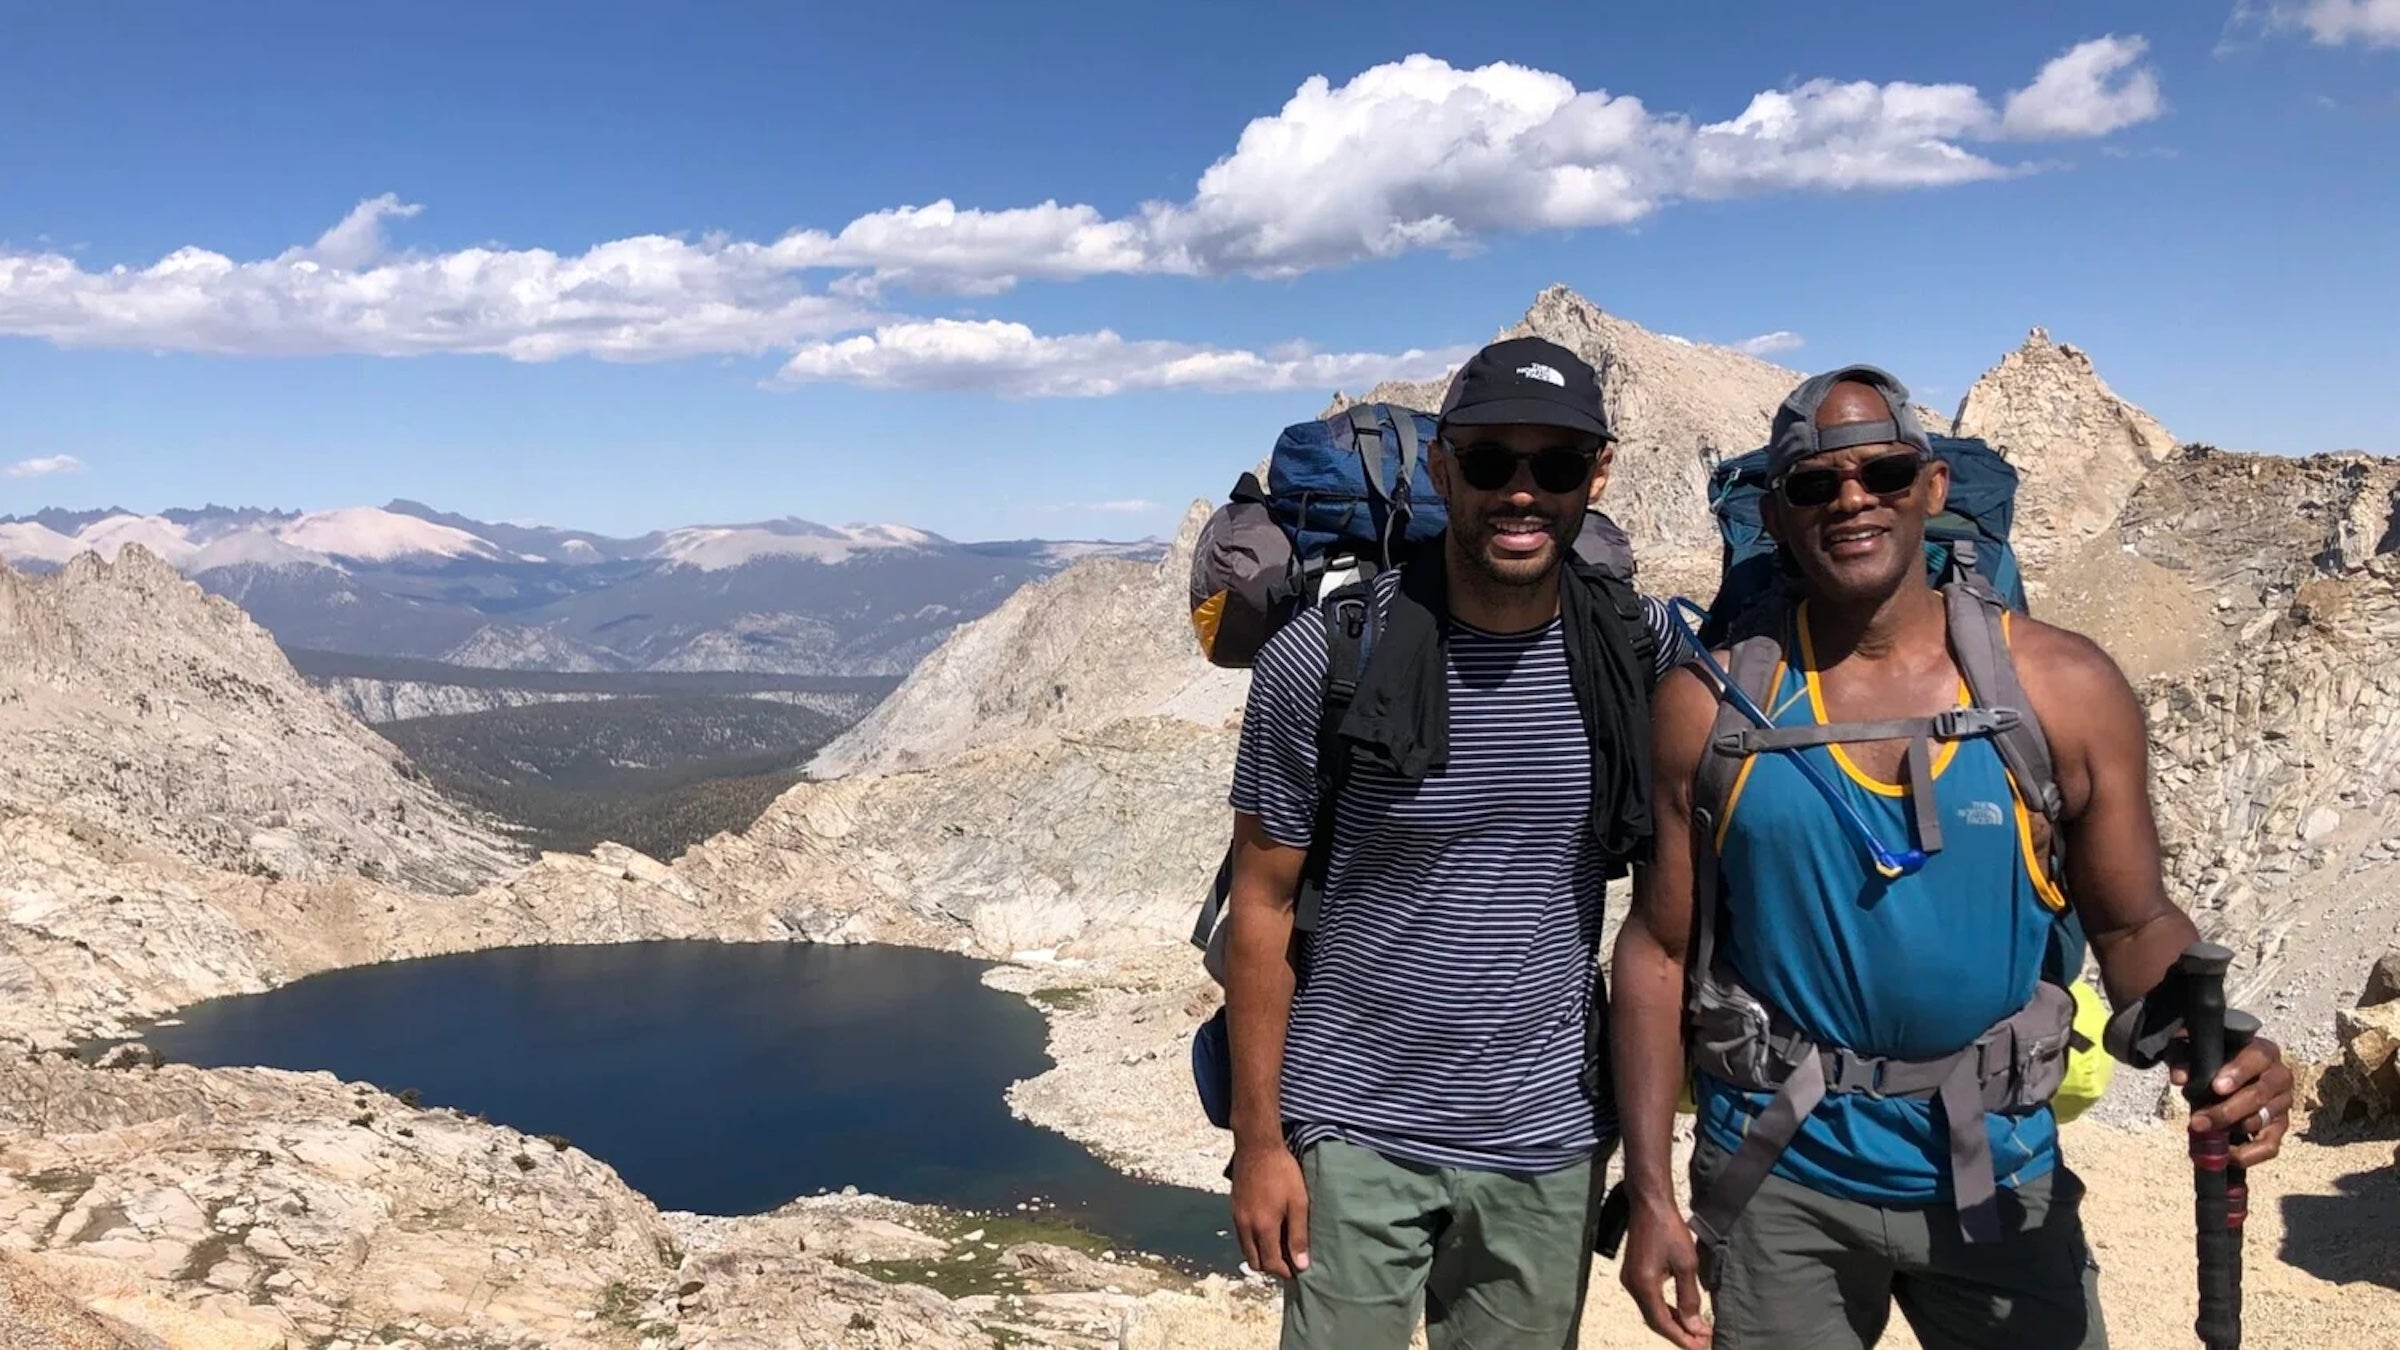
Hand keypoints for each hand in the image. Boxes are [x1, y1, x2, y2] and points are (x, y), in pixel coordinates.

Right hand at [1230, 1143, 1309, 1279]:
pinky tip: (1266, 1230)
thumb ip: (1298, 1236)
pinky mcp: (1233, 1208)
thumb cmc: (1282, 1172)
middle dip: (1270, 1267)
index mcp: (1263, 1228)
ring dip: (1260, 1254)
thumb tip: (1301, 1264)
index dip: (1284, 1272)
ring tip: (1278, 1247)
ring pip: (1246, 1249)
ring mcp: (1237, 1217)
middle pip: (1254, 1261)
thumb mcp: (1298, 1203)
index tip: (1296, 1271)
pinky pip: (1241, 1235)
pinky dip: (1252, 1241)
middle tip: (1287, 1261)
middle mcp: (1245, 1227)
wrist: (1256, 1147)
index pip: (1271, 1263)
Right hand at [1619, 1194, 1710, 1348]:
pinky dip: (1666, 1309)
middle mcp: (1633, 1286)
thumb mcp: (1686, 1264)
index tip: (1700, 1347)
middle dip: (1678, 1333)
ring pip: (1652, 1311)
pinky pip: (1649, 1300)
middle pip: (1655, 1321)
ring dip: (1673, 1322)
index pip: (1662, 1323)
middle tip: (1701, 1342)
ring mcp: (1630, 1280)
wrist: (1650, 1204)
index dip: (1681, 1338)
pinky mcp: (1633, 1273)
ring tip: (1695, 1331)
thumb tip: (1693, 1325)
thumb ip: (1689, 1297)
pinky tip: (1681, 1312)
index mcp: (1644, 1285)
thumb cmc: (1669, 1229)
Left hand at [2172, 1033, 2294, 1168]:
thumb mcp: (2195, 1049)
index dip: (2238, 1072)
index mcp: (2263, 1052)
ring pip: (2260, 1121)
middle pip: (2259, 1095)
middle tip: (2197, 1121)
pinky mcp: (2280, 1127)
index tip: (2216, 1087)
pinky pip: (2270, 1147)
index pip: (2257, 1058)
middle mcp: (2280, 1076)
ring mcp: (2283, 1103)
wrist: (2228, 1071)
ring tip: (2203, 1131)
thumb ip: (2185, 1057)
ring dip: (2229, 1130)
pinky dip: (2247, 1155)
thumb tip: (2180, 1078)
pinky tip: (2224, 1153)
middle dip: (2225, 1111)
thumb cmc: (2214, 1057)